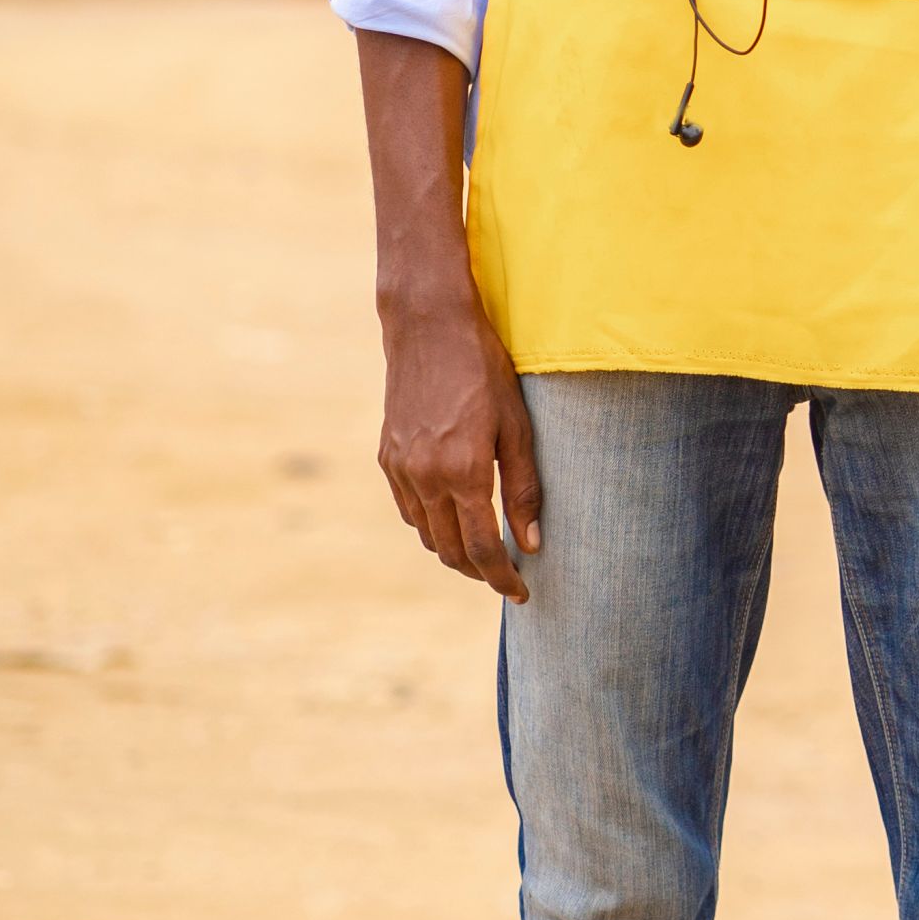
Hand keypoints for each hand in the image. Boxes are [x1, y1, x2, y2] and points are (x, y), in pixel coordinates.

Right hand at [376, 287, 541, 601]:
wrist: (429, 327)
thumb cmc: (484, 370)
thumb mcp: (518, 425)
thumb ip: (525, 487)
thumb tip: (531, 542)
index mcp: (463, 472)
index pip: (481, 549)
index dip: (502, 578)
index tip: (522, 592)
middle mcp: (425, 478)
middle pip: (450, 551)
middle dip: (479, 572)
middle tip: (507, 576)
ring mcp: (400, 468)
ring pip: (426, 534)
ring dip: (454, 550)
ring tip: (484, 549)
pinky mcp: (387, 456)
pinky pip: (408, 508)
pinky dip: (431, 523)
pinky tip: (454, 515)